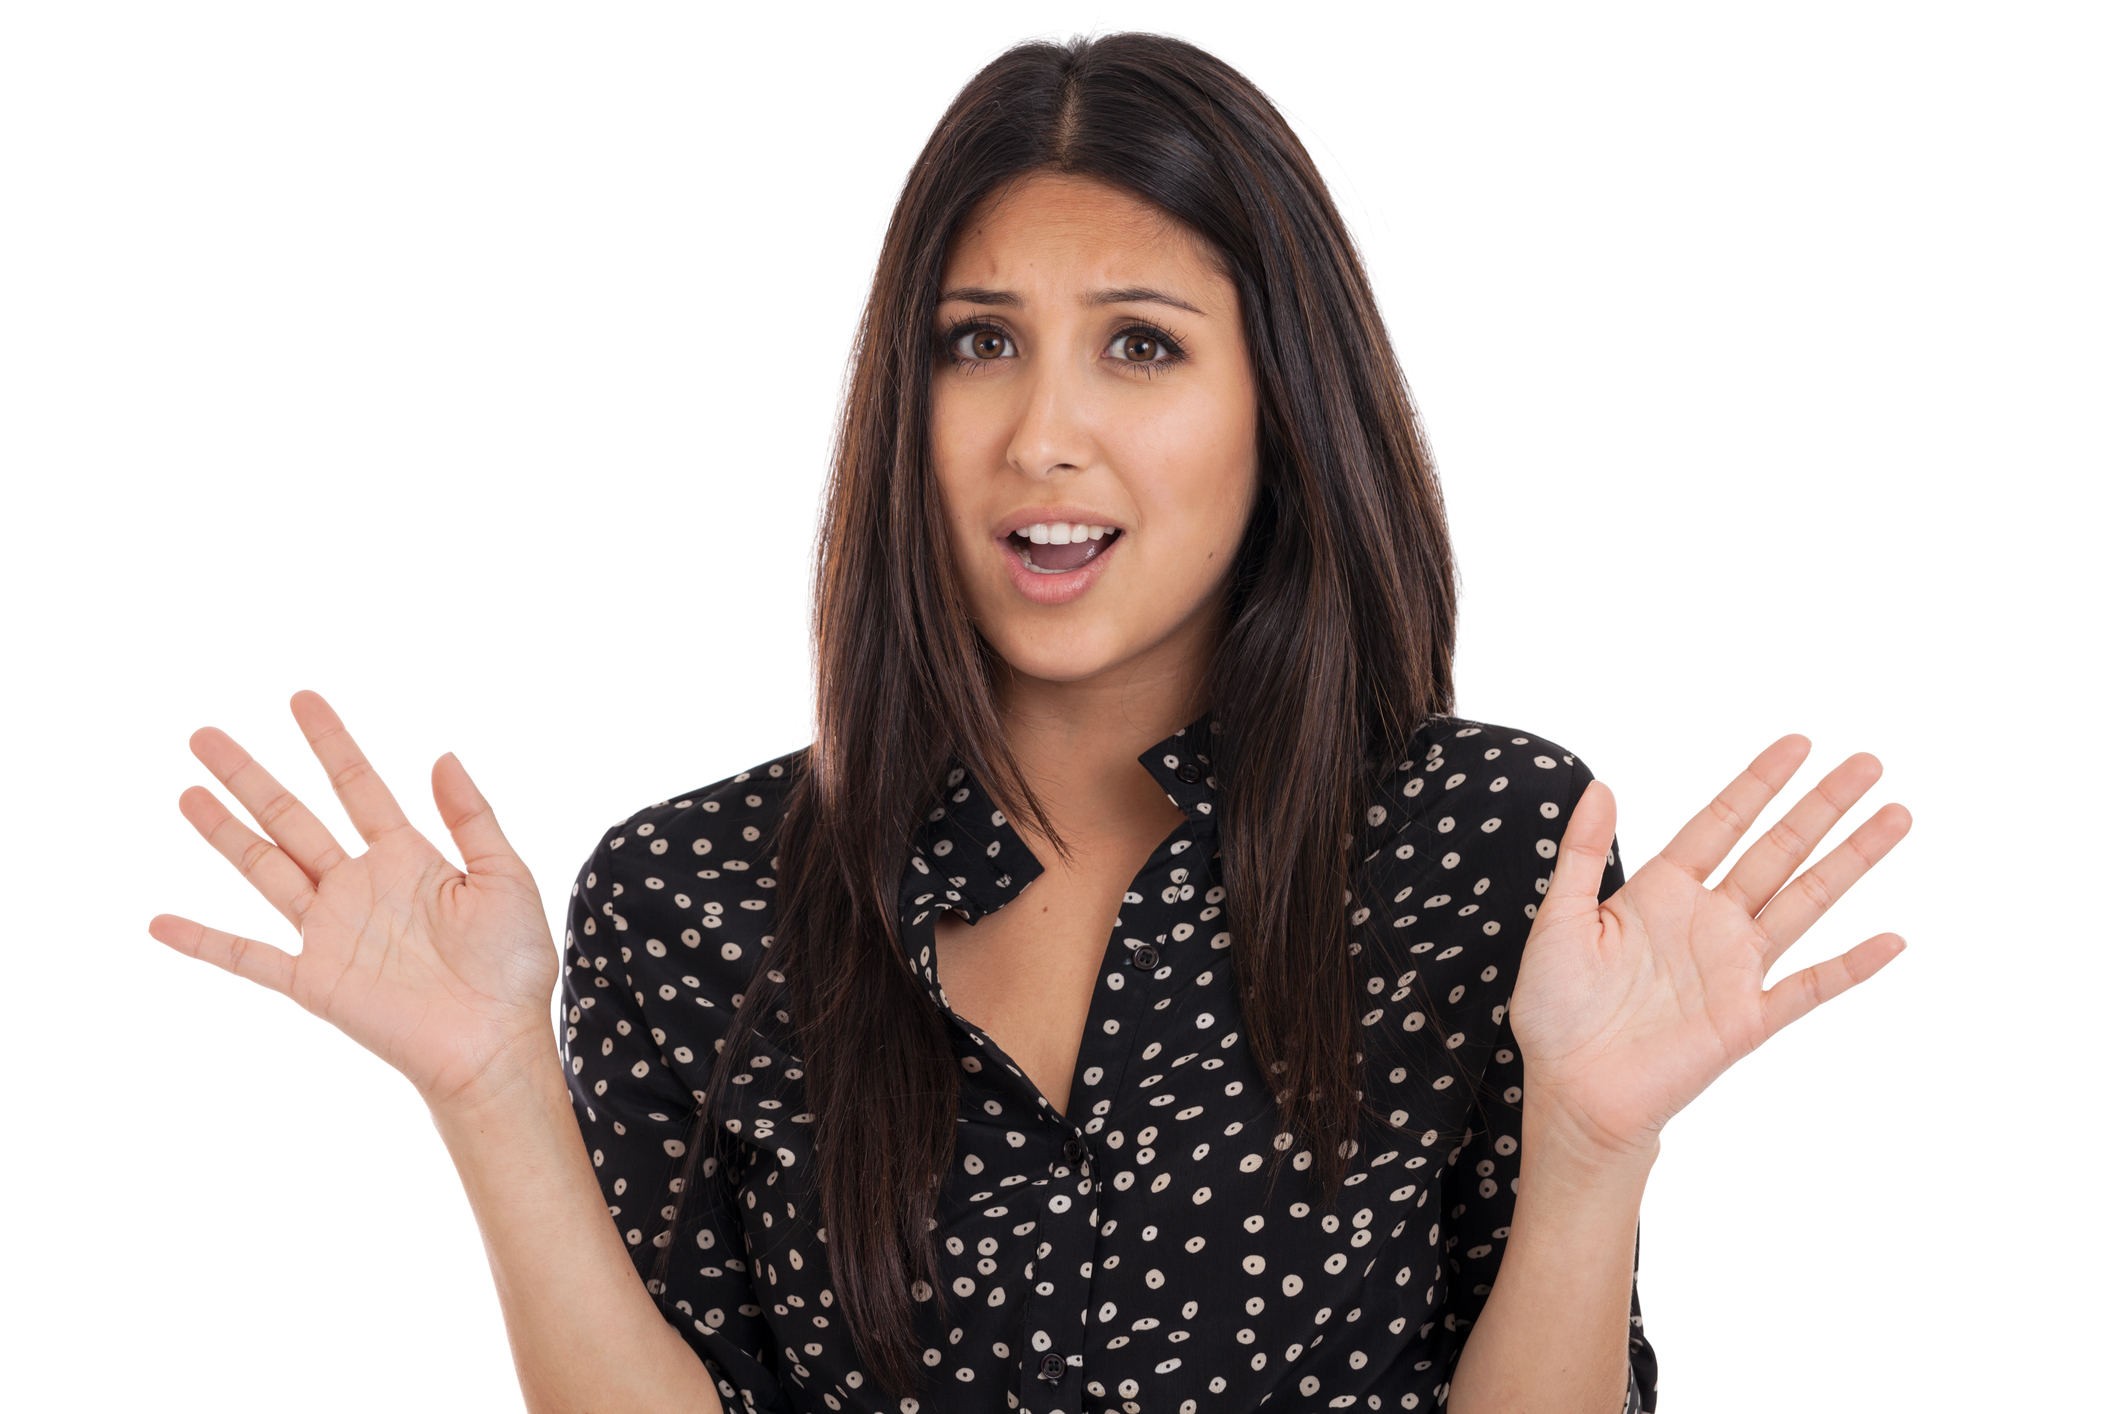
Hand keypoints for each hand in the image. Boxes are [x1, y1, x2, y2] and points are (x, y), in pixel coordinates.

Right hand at [150, 691, 558, 1108]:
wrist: (496, 1043)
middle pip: (292, 818)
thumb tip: (442, 755)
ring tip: (186, 791)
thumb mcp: (506, 876)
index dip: (330, 742)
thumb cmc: (513, 965)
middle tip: (203, 735)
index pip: (357, 786)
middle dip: (250, 776)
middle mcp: (359, 887)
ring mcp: (331, 932)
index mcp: (408, 858)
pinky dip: (203, 942)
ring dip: (223, 832)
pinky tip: (158, 923)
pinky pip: (247, 957)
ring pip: (263, 869)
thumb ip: (472, 817)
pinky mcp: (314, 980)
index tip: (302, 697)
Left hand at [1509, 736, 1910, 1160]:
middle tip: (1870, 761)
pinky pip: (1810, 988)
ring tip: (1897, 818)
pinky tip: (1893, 940)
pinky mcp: (1749, 1019)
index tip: (1801, 743)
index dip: (1759, 783)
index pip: (1722, 823)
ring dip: (1852, 861)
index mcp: (1662, 891)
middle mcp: (1708, 921)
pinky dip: (1852, 966)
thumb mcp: (1560, 920)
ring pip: (1806, 902)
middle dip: (1823, 806)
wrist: (1572, 1091)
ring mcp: (1735, 968)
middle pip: (1778, 850)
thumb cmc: (1555, 1008)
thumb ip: (1581, 854)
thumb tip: (1600, 784)